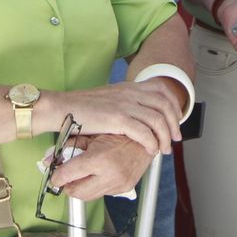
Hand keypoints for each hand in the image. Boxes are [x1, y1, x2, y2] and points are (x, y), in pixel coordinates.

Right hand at [48, 81, 181, 155]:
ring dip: (164, 138)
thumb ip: (123, 103)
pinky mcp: (118, 118)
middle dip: (174, 124)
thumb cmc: (80, 108)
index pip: (161, 90)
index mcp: (128, 86)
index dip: (174, 106)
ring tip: (162, 149)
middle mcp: (130, 92)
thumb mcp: (107, 99)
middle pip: (165, 105)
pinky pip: (144, 132)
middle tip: (174, 139)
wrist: (61, 108)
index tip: (176, 121)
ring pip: (158, 120)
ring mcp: (125, 104)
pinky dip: (151, 143)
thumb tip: (136, 116)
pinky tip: (150, 150)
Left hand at [48, 133, 153, 199]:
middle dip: (67, 186)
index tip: (54, 176)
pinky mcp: (125, 187)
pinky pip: (103, 193)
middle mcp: (110, 174)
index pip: (69, 176)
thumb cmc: (120, 129)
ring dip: (81, 188)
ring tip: (79, 175)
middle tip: (64, 178)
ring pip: (89, 196)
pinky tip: (96, 174)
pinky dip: (95, 186)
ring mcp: (119, 183)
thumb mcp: (92, 134)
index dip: (57, 177)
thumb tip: (50, 158)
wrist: (148, 134)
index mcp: (100, 158)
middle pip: (77, 192)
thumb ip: (70, 146)